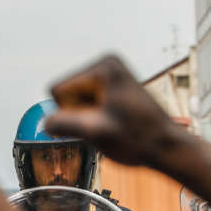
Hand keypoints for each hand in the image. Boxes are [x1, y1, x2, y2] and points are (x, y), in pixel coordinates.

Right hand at [45, 55, 187, 167]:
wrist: (167, 147)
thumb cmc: (139, 138)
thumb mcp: (96, 132)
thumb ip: (64, 124)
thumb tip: (44, 123)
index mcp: (103, 67)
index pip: (58, 90)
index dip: (72, 113)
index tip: (99, 121)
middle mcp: (107, 64)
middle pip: (67, 94)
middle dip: (81, 115)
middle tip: (108, 126)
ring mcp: (111, 75)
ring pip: (76, 101)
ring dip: (88, 118)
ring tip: (114, 126)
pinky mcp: (115, 87)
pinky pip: (88, 103)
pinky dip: (96, 117)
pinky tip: (116, 124)